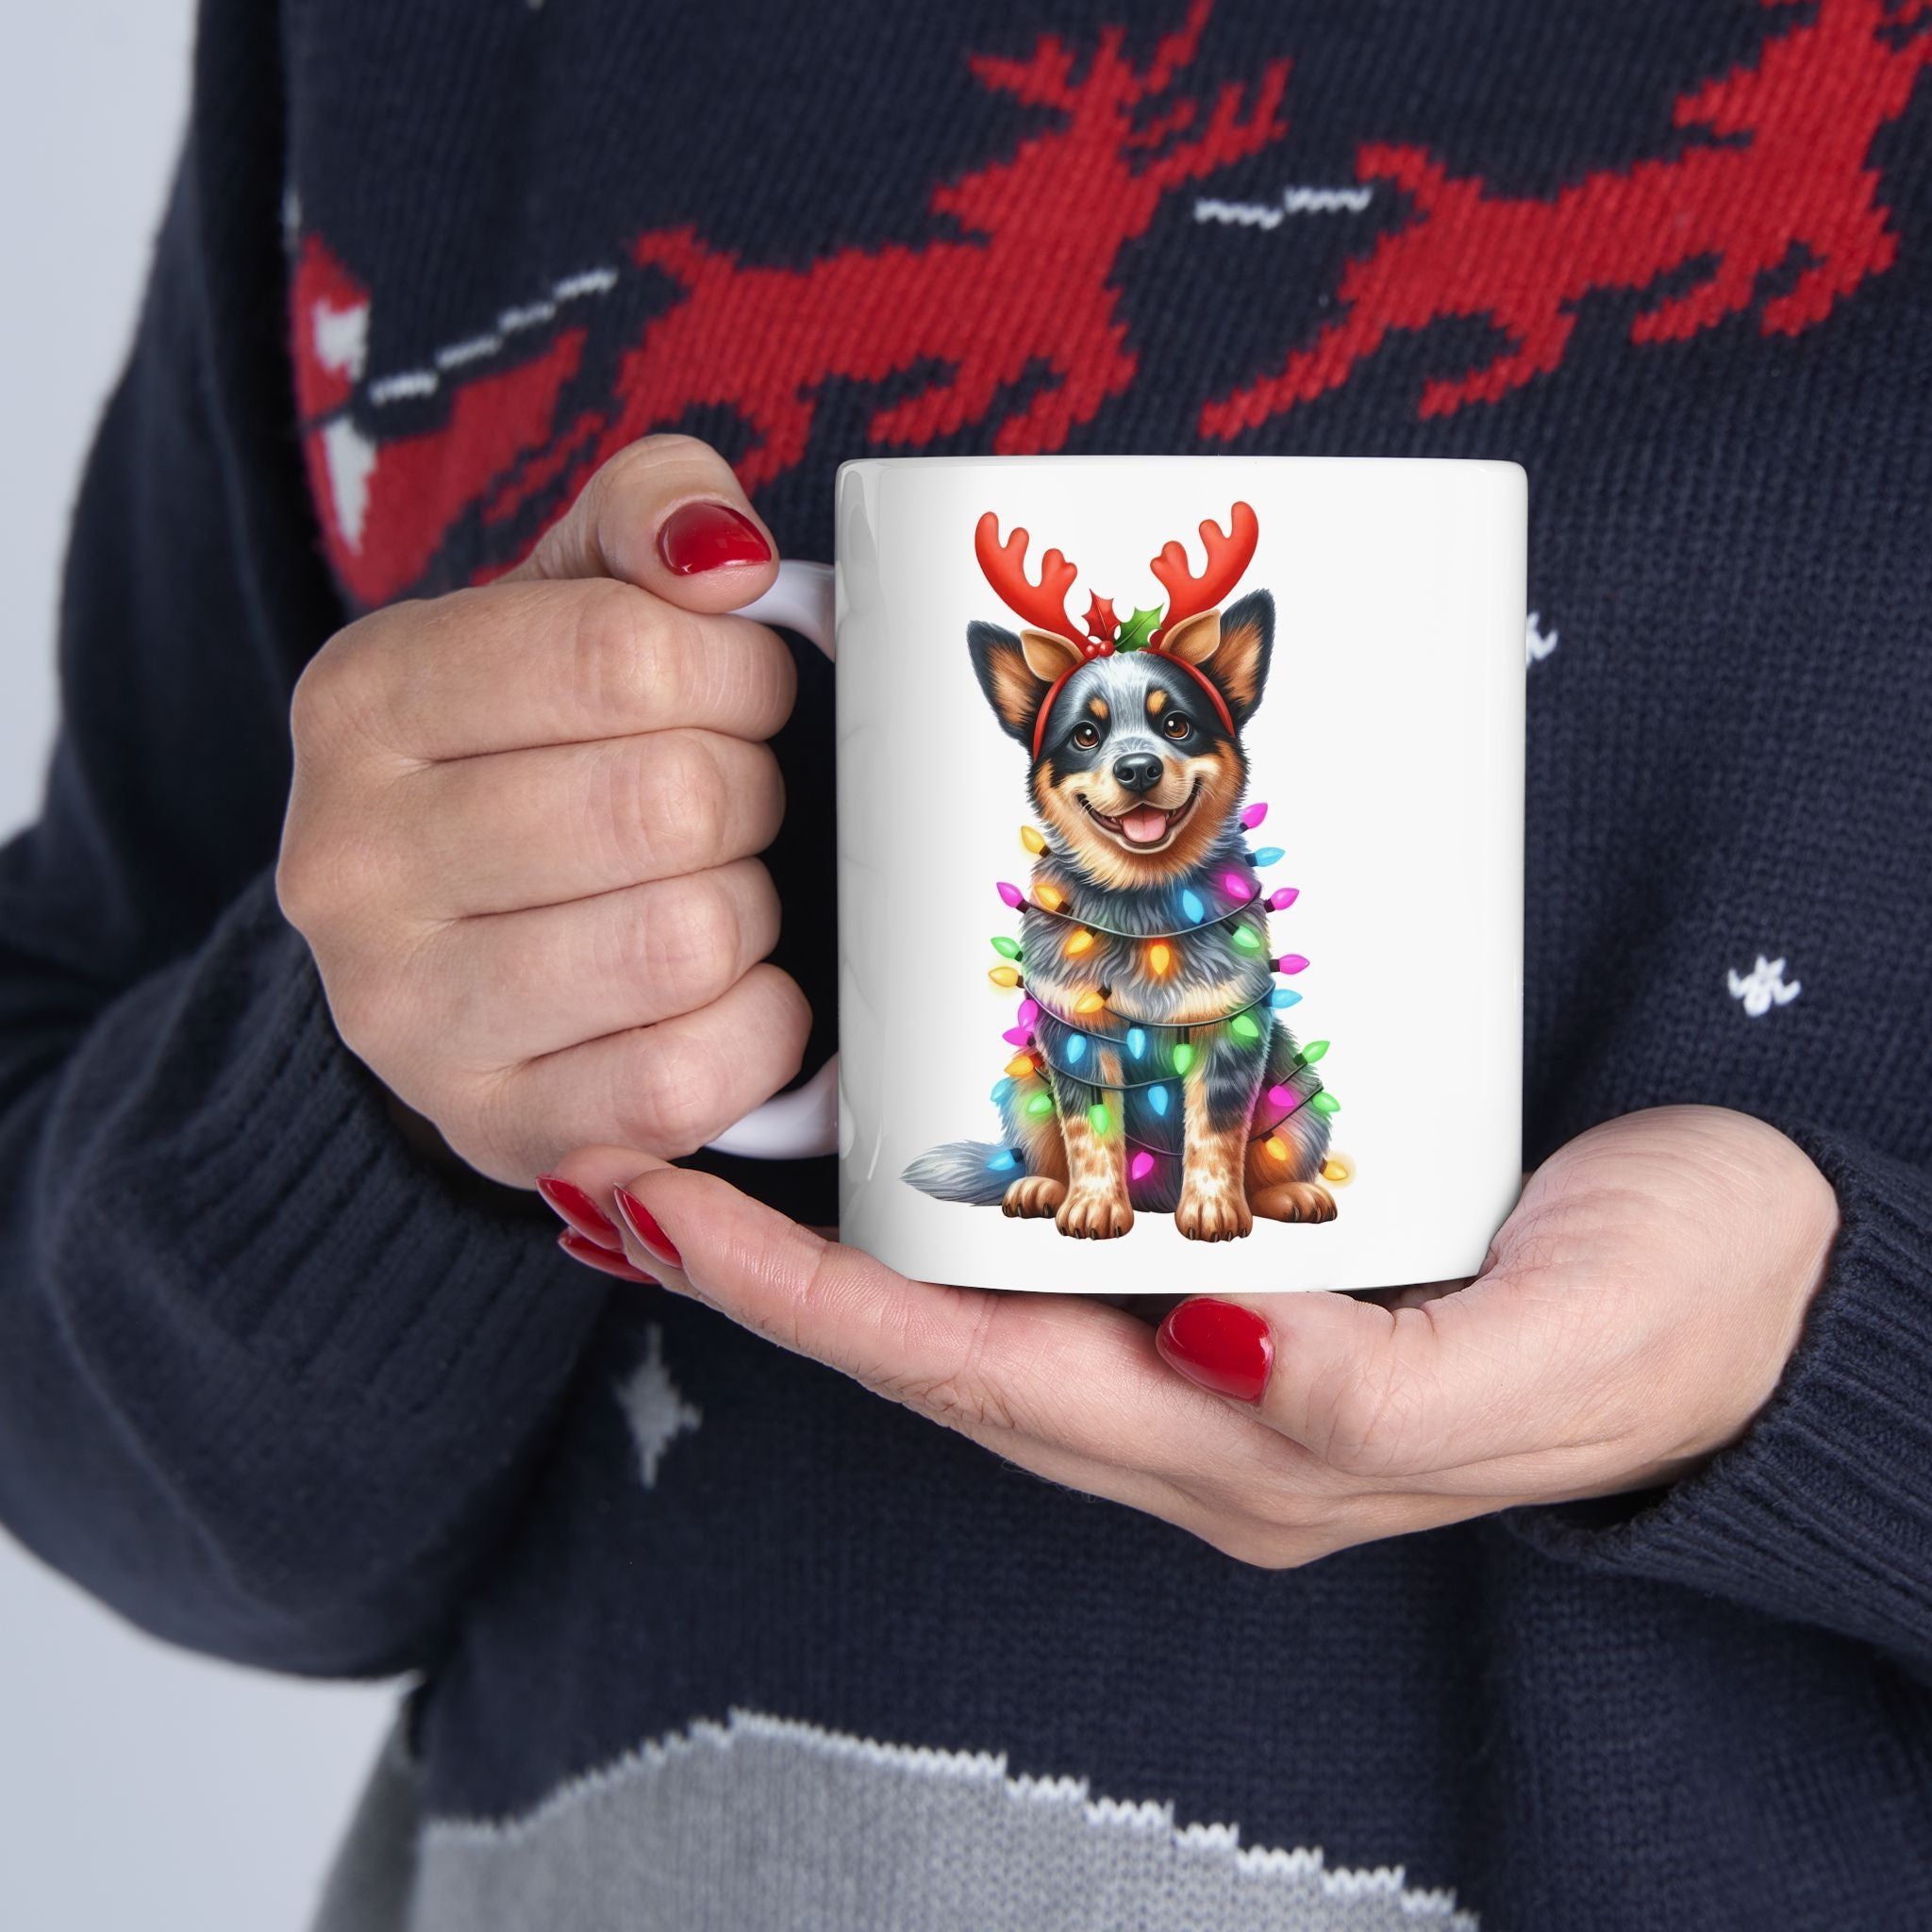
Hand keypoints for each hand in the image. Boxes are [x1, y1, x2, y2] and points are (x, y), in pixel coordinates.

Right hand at [277, 435, 808, 1185]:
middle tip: (733, 802)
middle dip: (749, 793)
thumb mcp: (573, 597)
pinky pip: (689, 1077)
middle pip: (669, 802)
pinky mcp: (494, 1129)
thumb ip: (650, 514)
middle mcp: (349, 862)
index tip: (747, 692)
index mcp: (364, 698)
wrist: (458, 949)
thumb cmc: (544, 753)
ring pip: (686, 940)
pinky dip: (758, 1028)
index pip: (623, 653)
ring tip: (717, 891)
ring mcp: (405, 1017)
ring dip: (750, 910)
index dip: (740, 672)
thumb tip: (726, 556)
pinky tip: (731, 992)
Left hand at [543, 1107, 1838, 1564]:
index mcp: (1249, 1451)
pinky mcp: (1258, 1259)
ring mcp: (1218, 1344)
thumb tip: (1213, 1348)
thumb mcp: (1555, 1356)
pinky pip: (1064, 1243)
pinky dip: (958, 1196)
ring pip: (983, 1300)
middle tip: (632, 1156)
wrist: (1777, 1277)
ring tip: (722, 1140)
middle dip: (774, 1272)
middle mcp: (1201, 1408)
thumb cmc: (1680, 1314)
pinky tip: (910, 1130)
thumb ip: (1380, 1391)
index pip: (973, 1377)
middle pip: (938, 1346)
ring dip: (845, 1236)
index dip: (807, 1305)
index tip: (662, 1211)